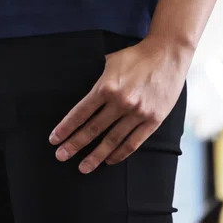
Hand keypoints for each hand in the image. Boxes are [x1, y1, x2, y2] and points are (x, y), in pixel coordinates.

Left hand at [49, 37, 189, 171]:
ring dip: (96, 155)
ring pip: (112, 140)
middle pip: (93, 129)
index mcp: (106, 87)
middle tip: (61, 156)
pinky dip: (120, 153)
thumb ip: (98, 80)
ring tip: (83, 167)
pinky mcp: (153, 120)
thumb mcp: (110, 62)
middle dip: (75, 145)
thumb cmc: (135, 56)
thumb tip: (85, 94)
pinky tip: (109, 160)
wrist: (167, 55)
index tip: (54, 139)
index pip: (81, 113)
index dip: (66, 128)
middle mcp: (121, 102)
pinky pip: (134, 142)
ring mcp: (138, 113)